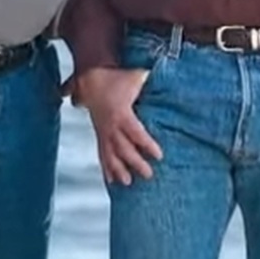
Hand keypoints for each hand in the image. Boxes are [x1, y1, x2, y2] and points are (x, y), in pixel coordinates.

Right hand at [75, 66, 161, 185]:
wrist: (91, 78)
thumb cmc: (115, 78)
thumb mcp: (134, 76)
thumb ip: (149, 79)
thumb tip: (168, 76)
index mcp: (121, 113)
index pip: (136, 132)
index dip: (147, 144)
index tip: (159, 156)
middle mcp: (110, 126)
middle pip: (124, 148)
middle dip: (135, 162)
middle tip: (148, 174)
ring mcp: (103, 131)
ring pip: (111, 154)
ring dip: (119, 169)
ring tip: (127, 182)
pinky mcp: (99, 135)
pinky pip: (102, 153)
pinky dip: (106, 167)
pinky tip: (111, 180)